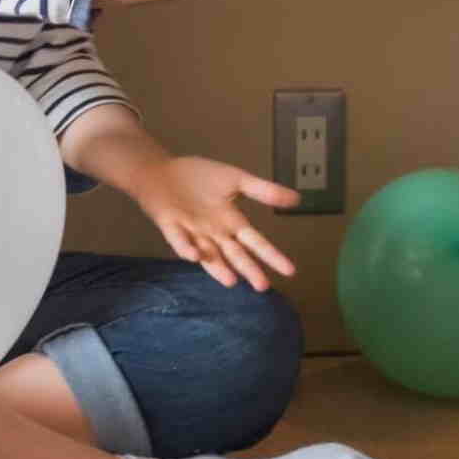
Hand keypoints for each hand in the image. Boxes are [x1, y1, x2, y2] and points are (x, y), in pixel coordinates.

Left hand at [131, 155, 300, 289]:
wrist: (162, 172)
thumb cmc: (198, 178)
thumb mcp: (236, 179)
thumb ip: (263, 190)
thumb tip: (297, 199)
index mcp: (231, 222)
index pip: (255, 242)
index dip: (271, 256)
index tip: (290, 271)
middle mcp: (214, 233)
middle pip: (235, 254)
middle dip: (248, 269)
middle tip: (263, 287)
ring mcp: (192, 232)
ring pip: (209, 254)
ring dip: (218, 268)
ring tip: (232, 282)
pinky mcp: (171, 226)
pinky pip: (179, 240)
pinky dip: (187, 248)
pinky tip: (196, 255)